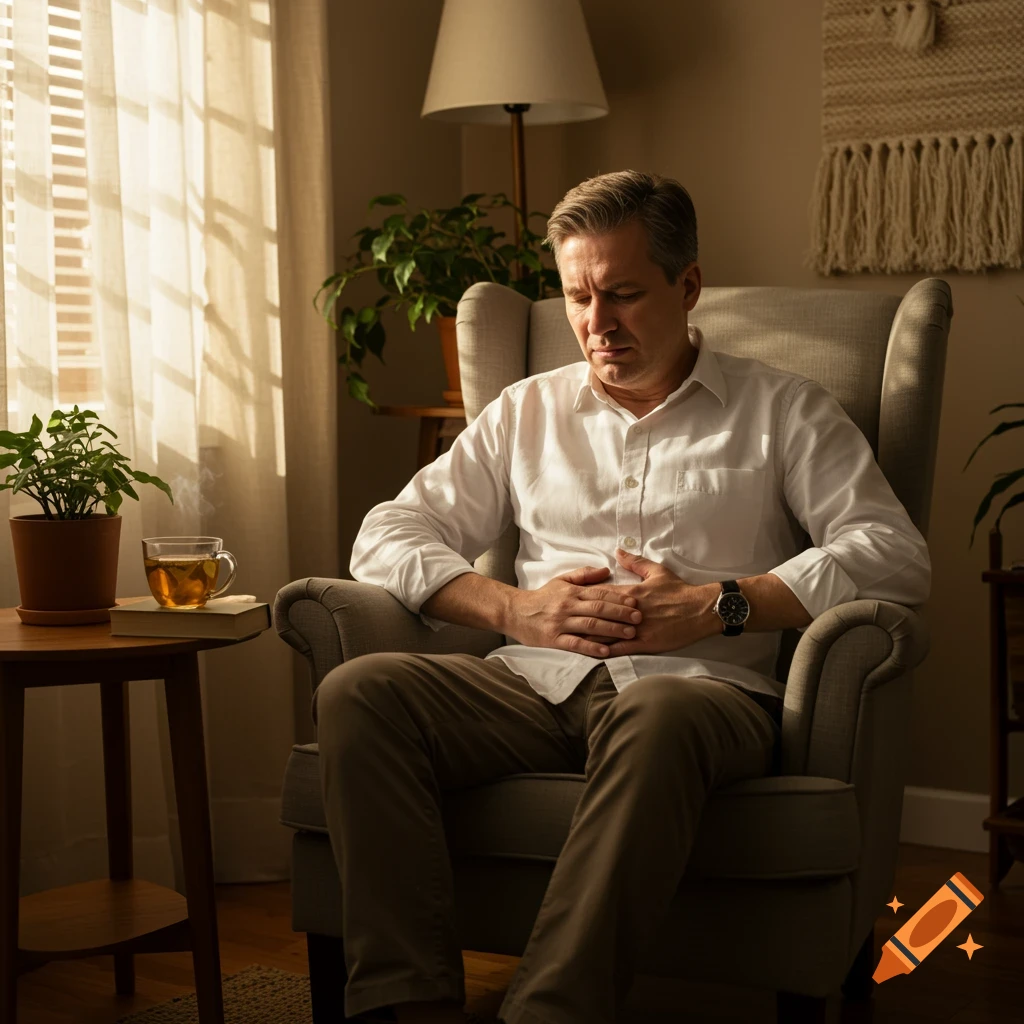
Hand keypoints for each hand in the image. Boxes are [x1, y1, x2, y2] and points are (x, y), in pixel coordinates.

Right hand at [505, 563, 643, 658]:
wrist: (515, 611)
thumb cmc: (542, 597)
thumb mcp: (562, 581)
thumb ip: (584, 575)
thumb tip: (606, 570)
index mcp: (572, 592)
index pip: (599, 593)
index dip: (619, 598)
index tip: (636, 602)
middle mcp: (568, 606)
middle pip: (598, 609)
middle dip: (621, 614)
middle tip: (639, 618)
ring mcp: (561, 623)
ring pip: (590, 626)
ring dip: (612, 630)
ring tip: (630, 634)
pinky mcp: (553, 639)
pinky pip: (575, 643)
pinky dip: (591, 648)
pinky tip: (606, 651)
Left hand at [577, 549, 718, 655]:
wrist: (701, 609)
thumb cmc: (679, 590)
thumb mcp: (657, 571)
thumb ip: (635, 562)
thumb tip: (618, 552)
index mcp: (632, 592)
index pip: (602, 595)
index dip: (586, 599)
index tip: (572, 600)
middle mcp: (631, 611)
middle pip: (600, 615)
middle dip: (582, 618)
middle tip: (564, 621)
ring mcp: (638, 628)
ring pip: (607, 633)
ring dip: (589, 636)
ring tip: (572, 639)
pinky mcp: (646, 643)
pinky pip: (621, 648)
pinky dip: (606, 650)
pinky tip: (593, 653)